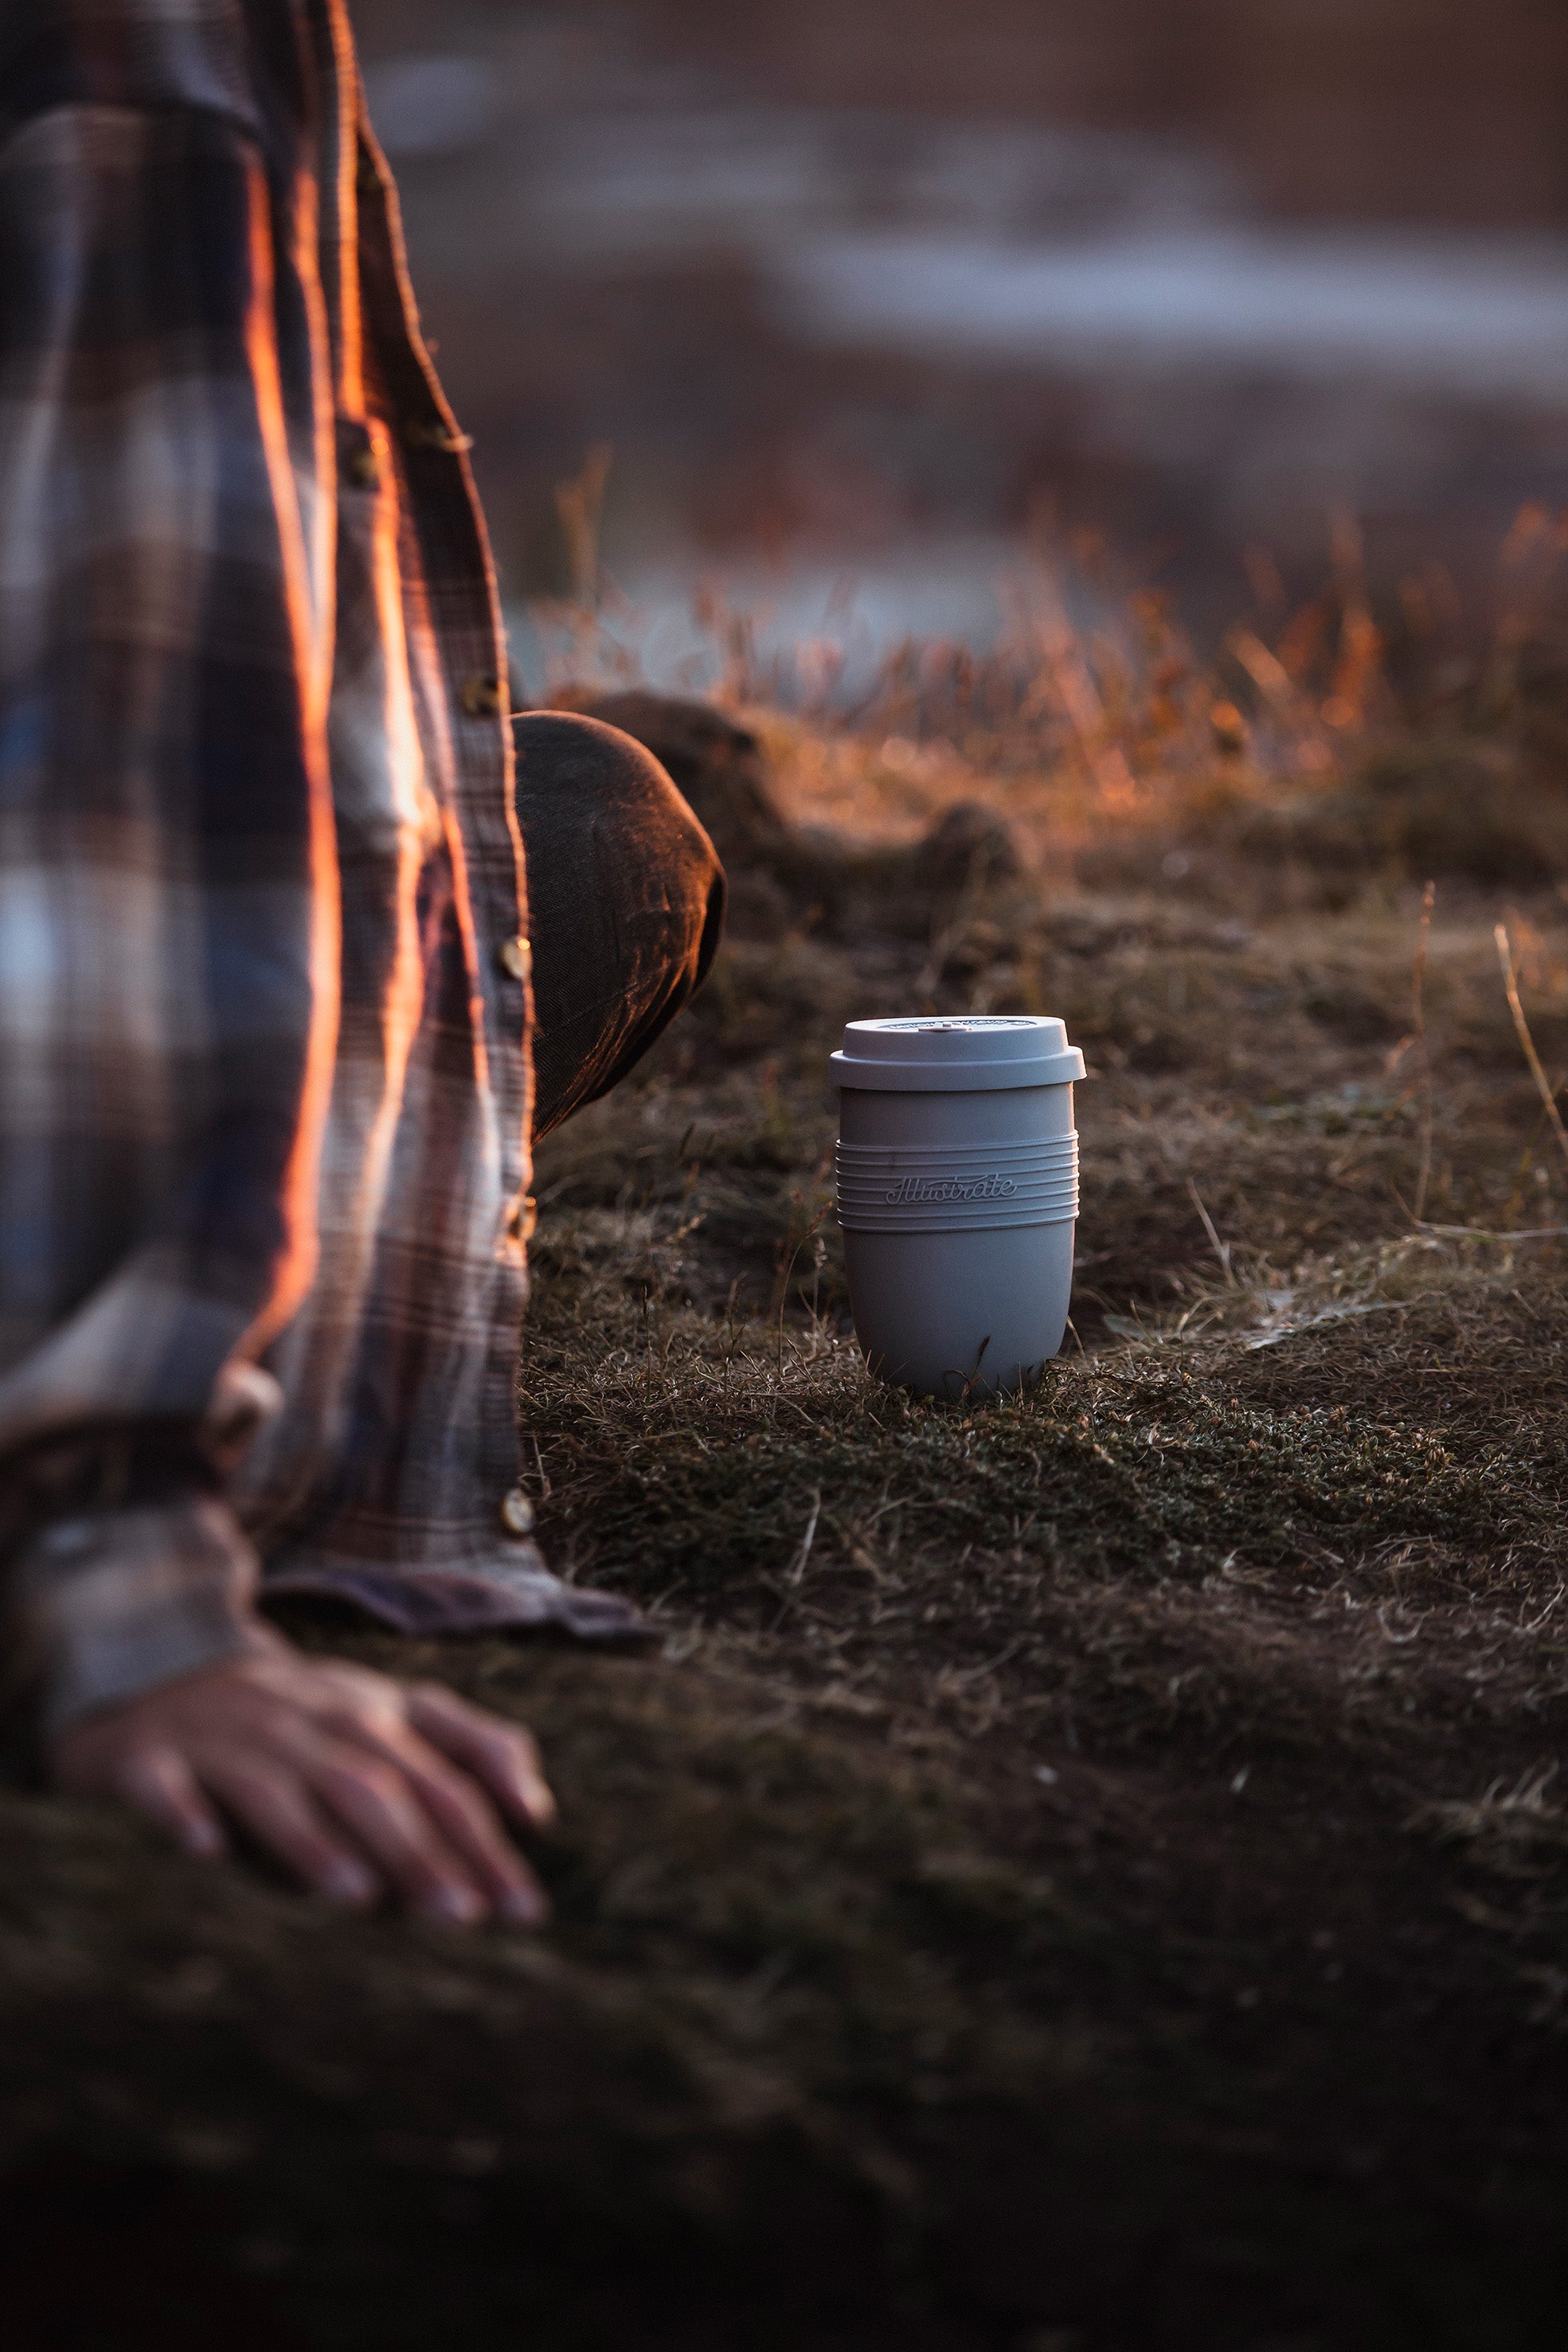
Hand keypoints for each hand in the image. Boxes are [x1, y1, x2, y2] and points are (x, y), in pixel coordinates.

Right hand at [50, 1636, 555, 1926]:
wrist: (164, 1656)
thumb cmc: (302, 1711)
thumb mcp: (392, 1712)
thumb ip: (473, 1748)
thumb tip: (539, 1812)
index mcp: (368, 1716)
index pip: (439, 1782)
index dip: (483, 1842)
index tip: (523, 1908)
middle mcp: (304, 1724)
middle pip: (369, 1786)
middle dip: (418, 1851)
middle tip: (461, 1915)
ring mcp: (225, 1739)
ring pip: (276, 1788)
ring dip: (315, 1840)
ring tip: (358, 1896)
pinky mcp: (148, 1757)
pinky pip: (166, 1785)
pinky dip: (184, 1814)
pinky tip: (206, 1849)